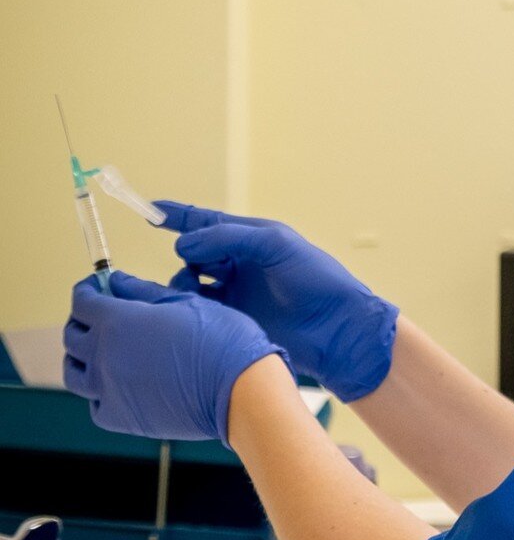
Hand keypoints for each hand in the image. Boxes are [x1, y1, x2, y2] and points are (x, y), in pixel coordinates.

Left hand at [63, 272, 285, 443]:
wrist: (241, 390)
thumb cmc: (222, 341)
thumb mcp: (184, 302)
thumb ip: (143, 292)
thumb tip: (116, 282)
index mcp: (118, 321)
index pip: (82, 300)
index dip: (90, 289)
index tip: (100, 286)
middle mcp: (105, 355)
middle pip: (72, 335)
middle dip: (83, 321)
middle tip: (104, 317)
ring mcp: (109, 390)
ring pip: (74, 373)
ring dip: (82, 359)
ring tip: (105, 353)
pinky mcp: (122, 418)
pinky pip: (95, 404)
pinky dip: (99, 393)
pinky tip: (120, 384)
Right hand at [155, 201, 398, 402]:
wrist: (337, 329)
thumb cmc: (316, 279)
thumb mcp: (275, 245)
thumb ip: (228, 238)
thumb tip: (183, 244)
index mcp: (252, 240)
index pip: (208, 223)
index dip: (179, 216)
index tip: (151, 210)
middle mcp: (241, 265)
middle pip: (195, 253)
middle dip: (188, 254)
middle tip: (197, 266)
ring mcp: (236, 294)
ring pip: (192, 282)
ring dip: (186, 281)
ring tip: (195, 290)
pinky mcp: (234, 322)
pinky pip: (200, 310)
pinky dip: (191, 306)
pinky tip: (194, 310)